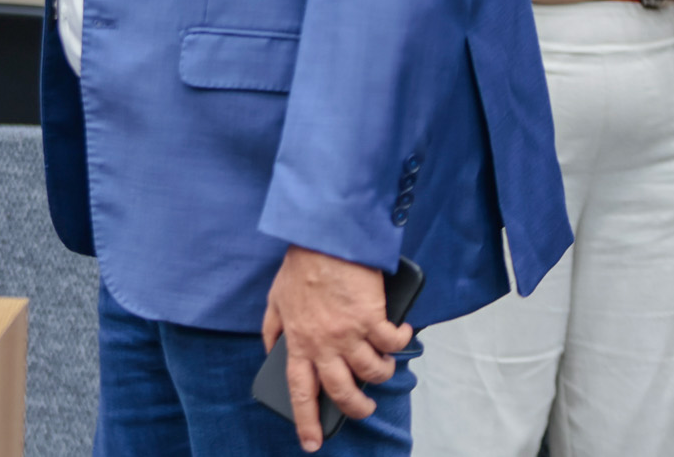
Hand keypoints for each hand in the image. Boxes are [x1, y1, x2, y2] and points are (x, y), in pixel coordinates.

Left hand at [261, 247, 412, 452]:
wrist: (325, 237)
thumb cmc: (301, 267)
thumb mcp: (275, 300)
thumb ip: (272, 329)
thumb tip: (273, 353)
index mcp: (298, 341)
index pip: (299, 391)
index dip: (306, 421)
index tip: (311, 443)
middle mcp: (323, 343)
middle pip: (342, 393)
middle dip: (357, 409)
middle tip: (363, 408)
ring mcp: (349, 333)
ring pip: (373, 373)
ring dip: (381, 374)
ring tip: (382, 365)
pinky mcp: (373, 319)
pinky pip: (393, 344)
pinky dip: (400, 341)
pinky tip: (399, 333)